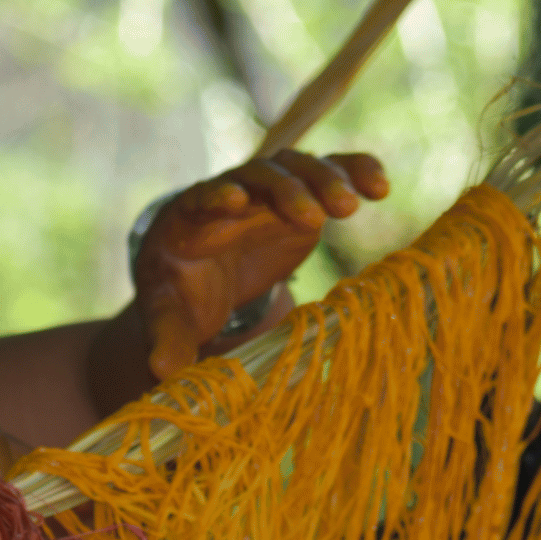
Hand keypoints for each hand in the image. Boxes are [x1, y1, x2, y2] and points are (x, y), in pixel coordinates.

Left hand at [134, 150, 388, 379]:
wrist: (200, 275)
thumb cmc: (179, 293)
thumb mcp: (168, 316)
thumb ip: (166, 338)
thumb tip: (162, 371)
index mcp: (187, 221)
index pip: (200, 199)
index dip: (216, 198)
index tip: (237, 202)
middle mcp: (229, 196)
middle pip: (256, 178)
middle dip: (284, 192)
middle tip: (315, 218)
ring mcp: (266, 193)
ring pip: (295, 169)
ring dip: (322, 180)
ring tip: (349, 208)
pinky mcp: (299, 198)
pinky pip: (328, 173)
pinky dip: (353, 172)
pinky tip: (379, 187)